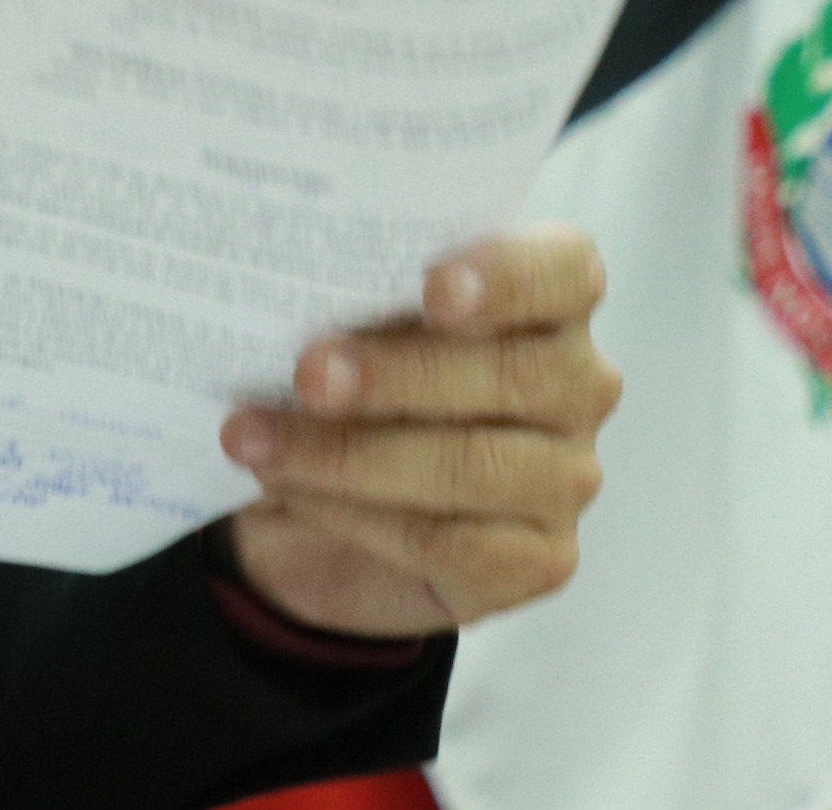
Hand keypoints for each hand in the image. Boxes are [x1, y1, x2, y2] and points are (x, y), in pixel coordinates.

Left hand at [215, 226, 620, 640]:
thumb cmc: (353, 383)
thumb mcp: (349, 322)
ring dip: (348, 453)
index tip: (433, 288)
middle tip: (306, 375)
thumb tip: (291, 283)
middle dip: (397, 375)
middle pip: (513, 375)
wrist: (329, 509)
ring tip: (254, 438)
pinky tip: (286, 486)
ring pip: (472, 466)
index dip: (506, 277)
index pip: (564, 271)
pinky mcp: (537, 561)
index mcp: (551, 300)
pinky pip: (445, 541)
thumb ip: (352, 292)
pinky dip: (351, 512)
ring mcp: (565, 478)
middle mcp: (577, 385)